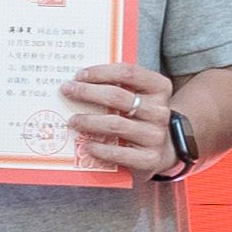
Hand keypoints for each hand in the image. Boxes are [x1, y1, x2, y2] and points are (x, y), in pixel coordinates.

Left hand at [58, 61, 183, 181]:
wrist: (164, 150)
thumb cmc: (142, 117)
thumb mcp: (140, 97)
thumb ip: (119, 86)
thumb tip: (80, 81)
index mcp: (159, 88)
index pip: (128, 73)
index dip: (101, 72)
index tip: (79, 75)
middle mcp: (160, 111)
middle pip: (118, 97)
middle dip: (87, 92)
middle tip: (67, 91)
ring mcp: (155, 136)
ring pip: (115, 124)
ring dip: (88, 121)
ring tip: (72, 121)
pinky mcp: (149, 159)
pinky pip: (118, 152)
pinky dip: (99, 148)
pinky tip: (86, 145)